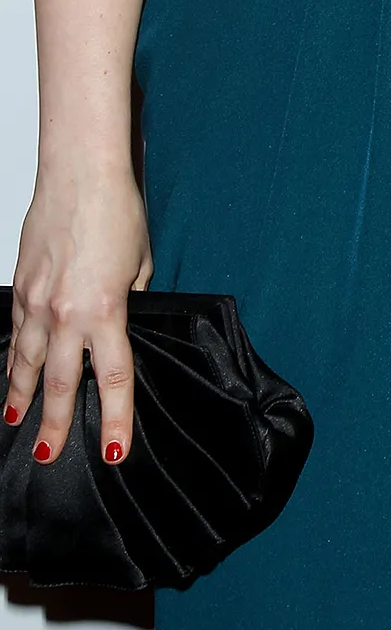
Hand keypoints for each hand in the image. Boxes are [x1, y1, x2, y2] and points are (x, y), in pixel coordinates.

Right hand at [6, 170, 151, 464]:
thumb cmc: (117, 211)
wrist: (81, 174)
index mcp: (106, 311)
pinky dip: (13, 357)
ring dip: (22, 395)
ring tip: (16, 422)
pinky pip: (16, 333)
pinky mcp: (21, 286)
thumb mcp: (139, 263)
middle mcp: (67, 314)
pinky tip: (11, 374)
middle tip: (46, 455)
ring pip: (27, 363)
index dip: (115, 419)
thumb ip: (130, 301)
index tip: (114, 450)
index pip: (114, 379)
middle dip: (54, 424)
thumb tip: (122, 321)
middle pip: (62, 384)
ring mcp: (37, 302)